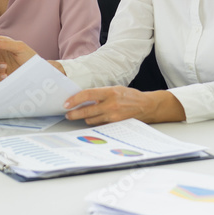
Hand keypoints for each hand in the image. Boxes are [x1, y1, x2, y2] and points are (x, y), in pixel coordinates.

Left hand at [63, 86, 185, 124]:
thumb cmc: (129, 96)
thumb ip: (100, 94)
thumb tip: (83, 99)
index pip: (87, 95)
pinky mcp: (116, 125)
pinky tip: (96, 119)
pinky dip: (96, 122)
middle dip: (74, 114)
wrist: (147, 106)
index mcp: (109, 92)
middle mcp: (111, 104)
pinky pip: (100, 125)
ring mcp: (113, 116)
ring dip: (85, 118)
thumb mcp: (114, 89)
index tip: (66, 103)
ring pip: (91, 120)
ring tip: (83, 115)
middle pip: (86, 111)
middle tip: (68, 114)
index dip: (74, 100)